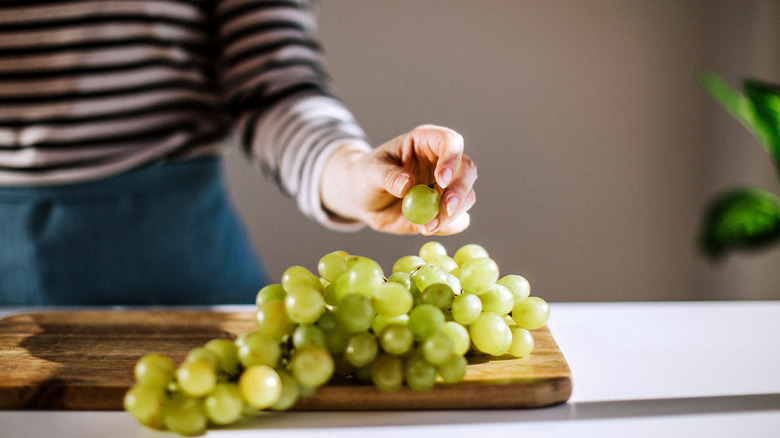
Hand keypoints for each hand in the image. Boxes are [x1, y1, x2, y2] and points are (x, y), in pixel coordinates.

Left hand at [321, 125, 476, 234]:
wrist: (362, 199)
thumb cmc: (366, 176)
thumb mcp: (370, 171)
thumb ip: (388, 175)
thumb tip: (406, 184)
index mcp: (426, 142)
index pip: (450, 142)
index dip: (451, 159)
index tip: (441, 179)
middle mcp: (442, 162)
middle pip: (467, 170)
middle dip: (459, 191)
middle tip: (444, 210)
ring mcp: (445, 187)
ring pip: (467, 196)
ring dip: (452, 214)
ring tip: (426, 227)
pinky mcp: (443, 210)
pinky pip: (457, 219)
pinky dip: (448, 227)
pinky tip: (429, 229)